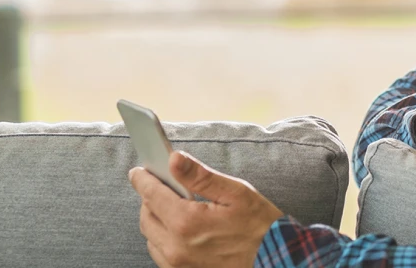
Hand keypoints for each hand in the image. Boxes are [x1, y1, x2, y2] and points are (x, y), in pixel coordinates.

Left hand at [128, 151, 283, 267]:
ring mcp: (178, 264)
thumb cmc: (261, 226)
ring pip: (151, 237)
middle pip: (146, 217)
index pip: (151, 194)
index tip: (139, 171)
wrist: (276, 260)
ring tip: (176, 209)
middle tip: (165, 187)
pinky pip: (161, 254)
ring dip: (157, 220)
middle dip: (150, 199)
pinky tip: (182, 230)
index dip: (143, 179)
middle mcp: (176, 246)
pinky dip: (164, 239)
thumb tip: (174, 159)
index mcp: (186, 222)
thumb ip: (200, 176)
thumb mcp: (236, 193)